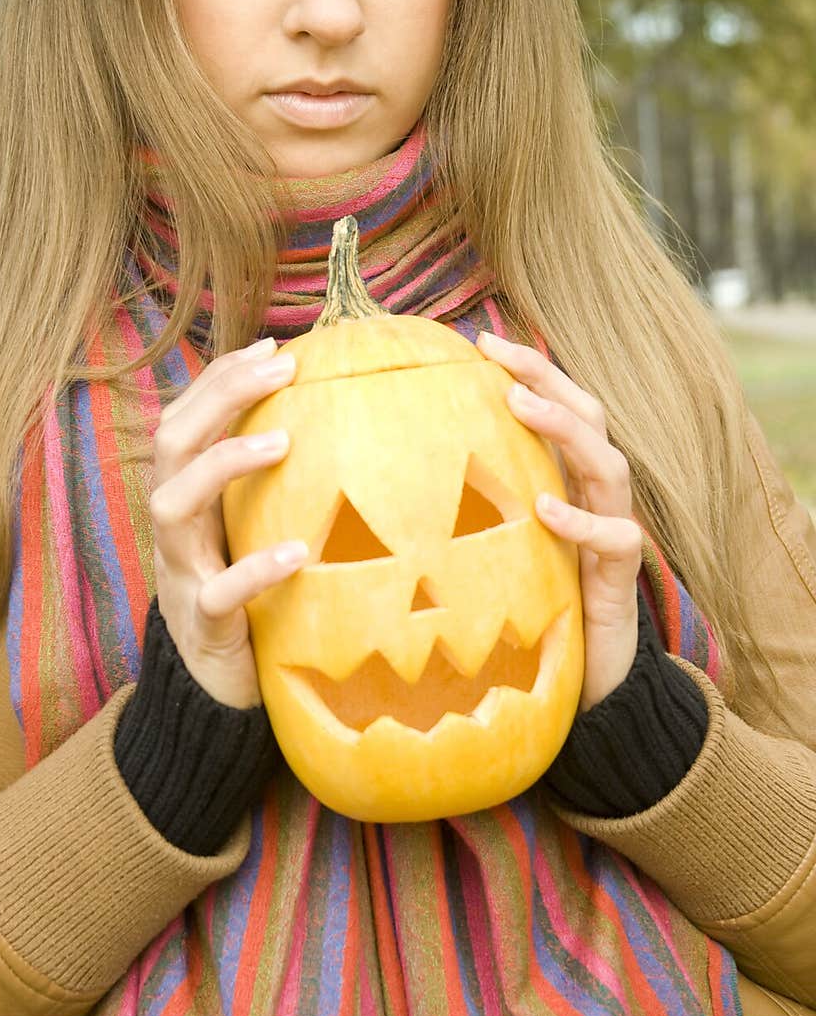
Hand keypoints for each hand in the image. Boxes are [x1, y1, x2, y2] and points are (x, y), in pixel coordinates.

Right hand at [149, 336, 304, 708]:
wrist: (214, 690)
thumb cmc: (249, 596)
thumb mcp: (256, 528)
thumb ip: (276, 485)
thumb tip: (342, 425)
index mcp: (187, 497)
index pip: (188, 418)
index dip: (222, 376)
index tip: (274, 344)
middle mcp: (175, 526)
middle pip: (171, 442)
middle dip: (220, 394)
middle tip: (281, 366)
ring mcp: (181, 573)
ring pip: (173, 505)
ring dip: (224, 463)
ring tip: (282, 441)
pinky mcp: (203, 624)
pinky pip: (218, 593)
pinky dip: (255, 568)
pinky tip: (299, 553)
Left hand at [476, 331, 641, 711]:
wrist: (584, 676)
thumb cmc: (529, 600)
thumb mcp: (494, 539)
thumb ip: (472, 499)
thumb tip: (395, 466)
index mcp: (567, 477)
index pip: (558, 405)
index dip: (529, 368)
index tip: (482, 339)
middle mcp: (595, 493)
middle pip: (589, 415)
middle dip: (546, 378)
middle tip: (499, 356)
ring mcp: (613, 529)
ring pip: (607, 464)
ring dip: (564, 429)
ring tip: (519, 406)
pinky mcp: (619, 574)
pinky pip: (615, 537)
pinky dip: (582, 518)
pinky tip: (544, 507)